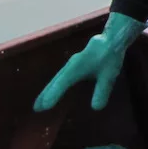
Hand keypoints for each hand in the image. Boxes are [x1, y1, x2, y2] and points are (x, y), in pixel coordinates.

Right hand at [33, 12, 147, 111]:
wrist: (111, 39)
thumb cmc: (110, 57)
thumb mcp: (109, 75)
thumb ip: (102, 90)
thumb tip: (95, 108)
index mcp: (76, 68)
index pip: (62, 83)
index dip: (53, 95)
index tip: (44, 107)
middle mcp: (70, 66)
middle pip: (55, 81)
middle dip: (45, 95)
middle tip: (36, 109)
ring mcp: (71, 64)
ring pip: (56, 79)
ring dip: (48, 90)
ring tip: (40, 103)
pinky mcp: (74, 64)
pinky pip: (61, 77)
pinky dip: (55, 86)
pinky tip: (55, 92)